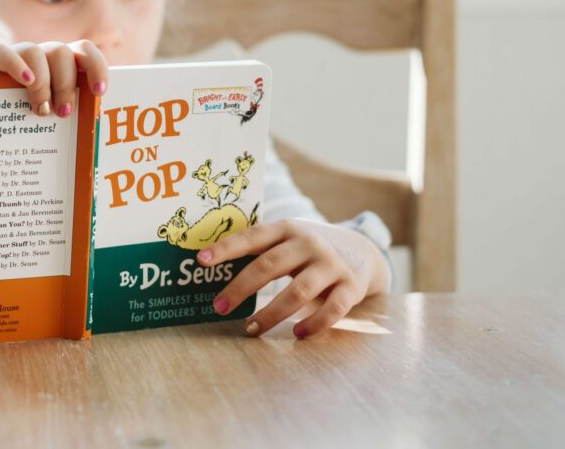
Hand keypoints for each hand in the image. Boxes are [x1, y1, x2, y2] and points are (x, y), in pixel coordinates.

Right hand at [0, 40, 108, 116]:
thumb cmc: (17, 124)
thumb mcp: (44, 122)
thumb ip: (63, 122)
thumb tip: (89, 151)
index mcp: (59, 67)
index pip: (83, 52)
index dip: (96, 67)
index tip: (100, 91)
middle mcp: (40, 57)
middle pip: (62, 53)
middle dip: (67, 84)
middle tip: (63, 113)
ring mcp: (15, 56)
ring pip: (37, 52)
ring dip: (44, 82)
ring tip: (41, 110)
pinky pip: (3, 52)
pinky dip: (16, 65)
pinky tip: (25, 82)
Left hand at [197, 218, 382, 338]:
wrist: (362, 250)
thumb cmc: (308, 250)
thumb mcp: (288, 240)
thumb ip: (260, 250)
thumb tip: (212, 270)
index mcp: (287, 229)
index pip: (253, 236)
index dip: (227, 248)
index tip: (201, 260)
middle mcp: (308, 243)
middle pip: (269, 265)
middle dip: (241, 288)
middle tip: (218, 307)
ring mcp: (331, 264)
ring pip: (298, 291)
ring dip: (271, 313)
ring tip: (251, 329)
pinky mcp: (351, 286)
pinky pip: (332, 309)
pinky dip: (313, 324)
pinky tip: (297, 334)